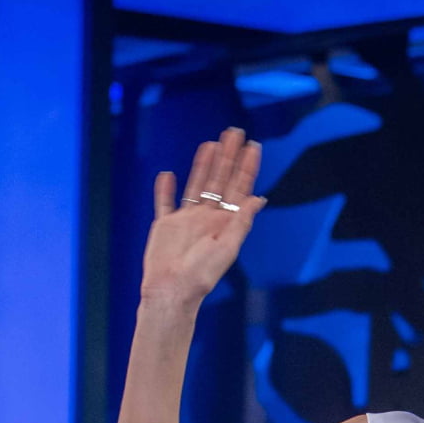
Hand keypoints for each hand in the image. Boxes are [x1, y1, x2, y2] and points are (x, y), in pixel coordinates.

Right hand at [143, 129, 269, 307]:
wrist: (172, 290)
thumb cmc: (201, 275)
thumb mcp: (228, 246)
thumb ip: (242, 220)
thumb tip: (259, 198)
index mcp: (225, 223)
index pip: (239, 188)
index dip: (246, 167)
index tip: (253, 146)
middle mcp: (208, 218)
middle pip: (219, 180)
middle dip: (228, 156)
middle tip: (234, 132)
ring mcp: (186, 220)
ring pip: (196, 184)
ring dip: (203, 164)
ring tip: (211, 144)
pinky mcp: (165, 225)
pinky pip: (164, 202)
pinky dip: (165, 189)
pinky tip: (168, 174)